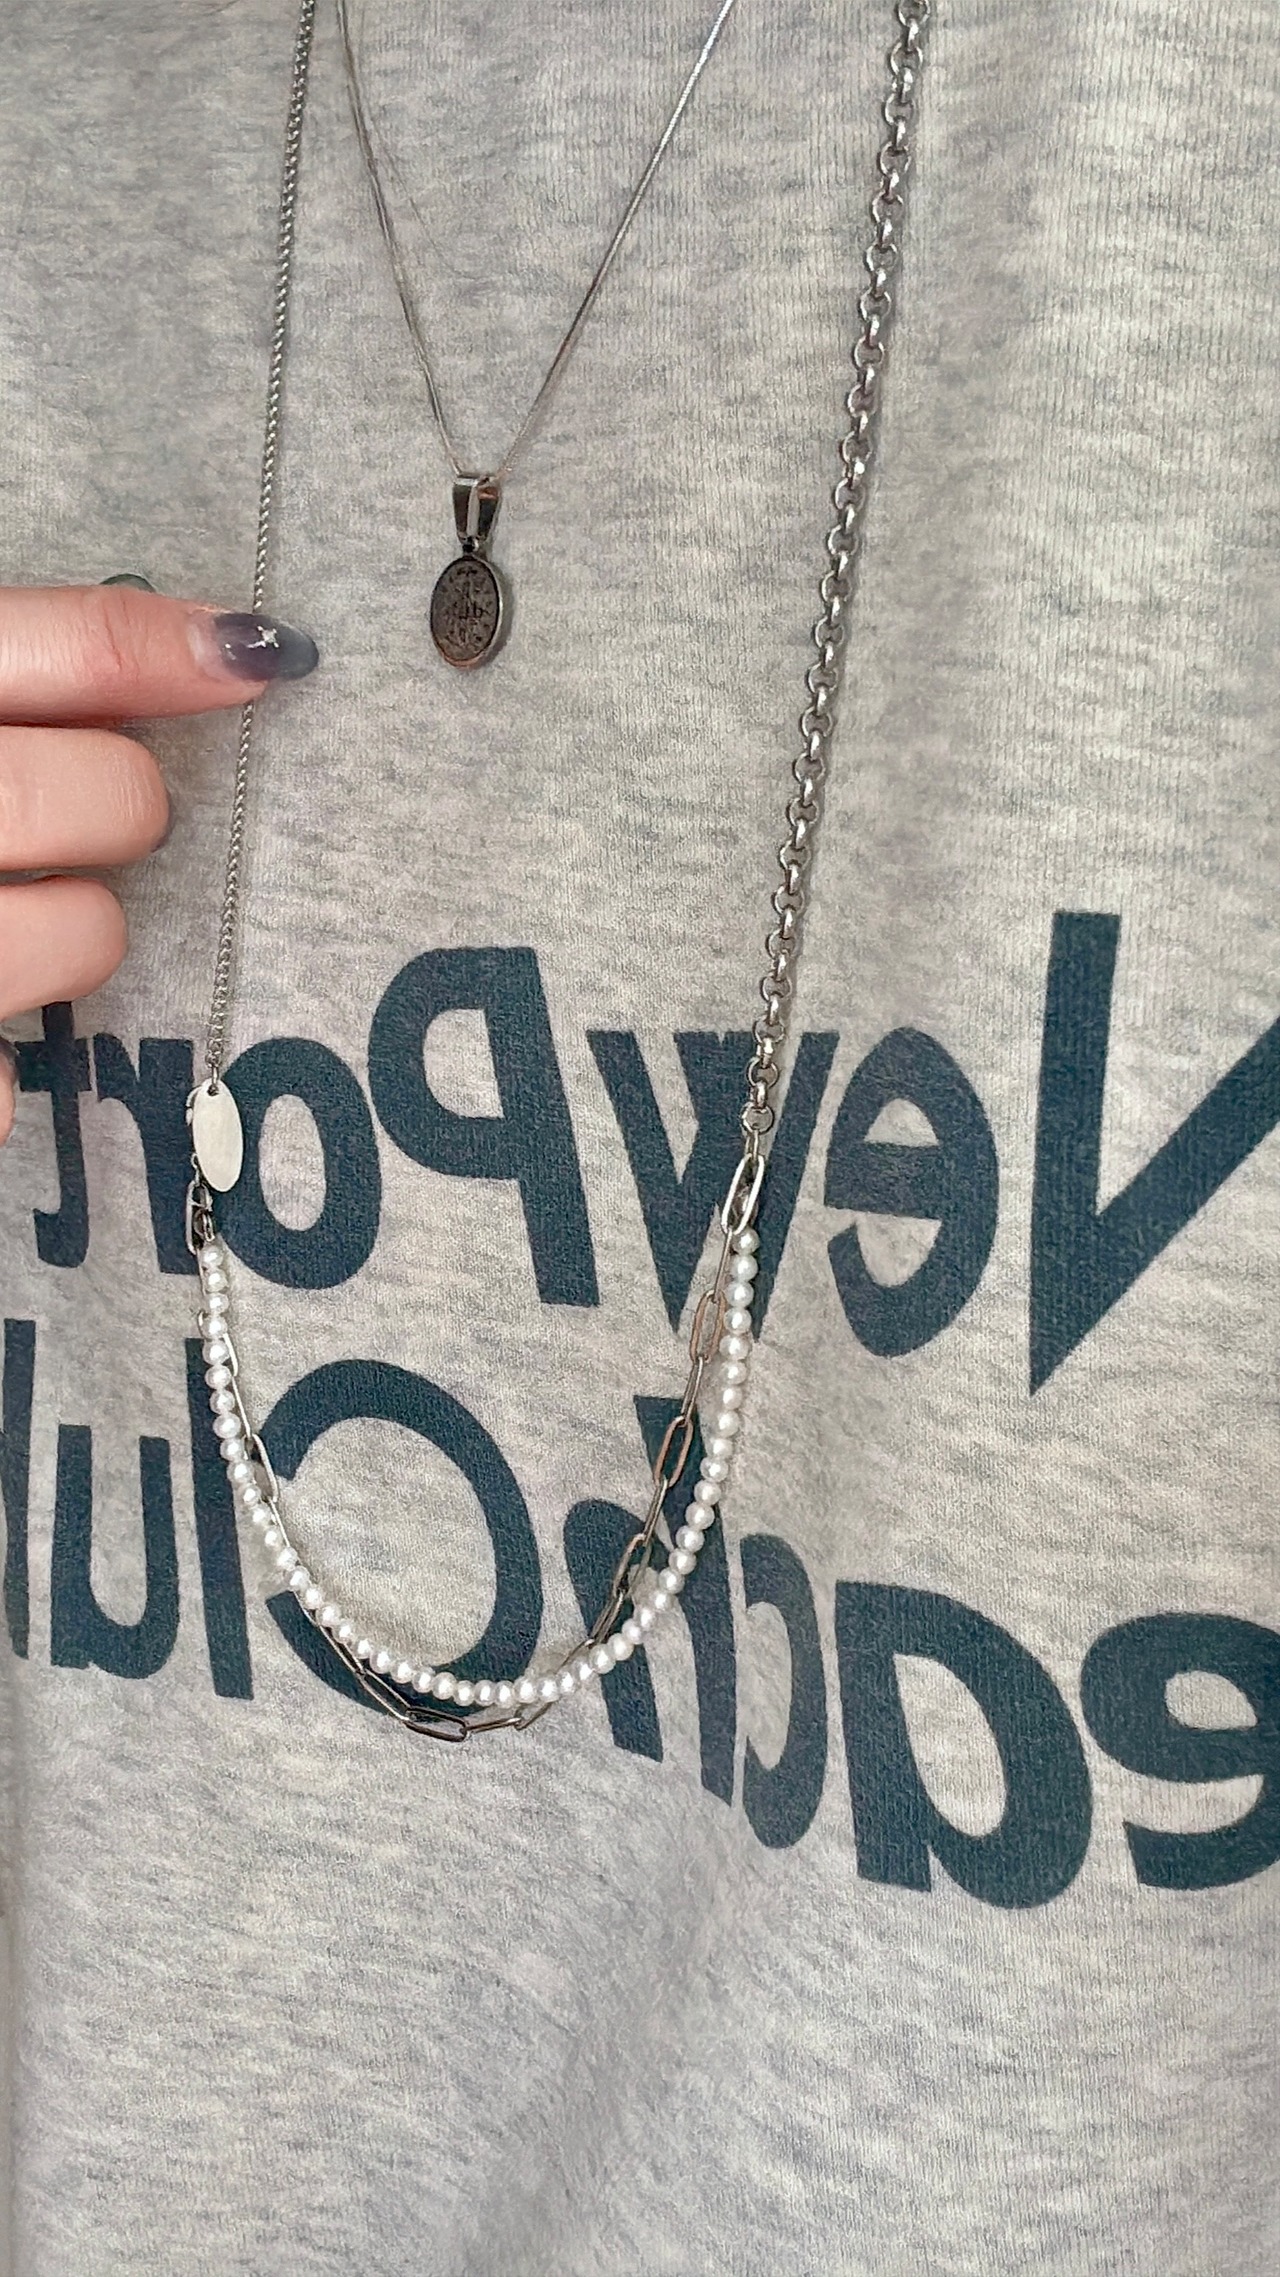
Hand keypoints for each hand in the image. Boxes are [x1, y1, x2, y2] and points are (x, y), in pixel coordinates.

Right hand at [0, 581, 316, 1142]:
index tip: (267, 655)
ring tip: (7, 923)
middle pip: (108, 793)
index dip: (166, 644)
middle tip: (92, 822)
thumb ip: (29, 682)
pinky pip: (7, 1086)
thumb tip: (239, 651)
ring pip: (91, 935)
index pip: (42, 642)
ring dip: (75, 936)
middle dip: (124, 806)